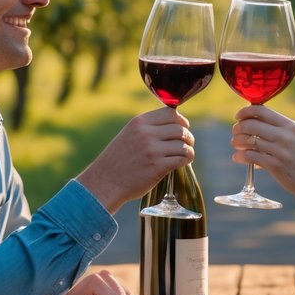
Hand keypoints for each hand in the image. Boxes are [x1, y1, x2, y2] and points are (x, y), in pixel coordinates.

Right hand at [78, 106, 193, 211]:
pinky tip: (183, 162)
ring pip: (183, 144)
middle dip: (188, 137)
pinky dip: (186, 160)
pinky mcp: (157, 166)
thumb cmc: (119, 160)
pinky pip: (182, 158)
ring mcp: (152, 150)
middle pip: (180, 128)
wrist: (105, 182)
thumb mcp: (129, 135)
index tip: (183, 128)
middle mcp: (146, 133)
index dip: (181, 121)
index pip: (170, 113)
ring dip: (189, 150)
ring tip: (186, 155)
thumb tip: (175, 125)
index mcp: (139, 122)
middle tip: (187, 144)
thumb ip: (148, 128)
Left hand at [230, 106, 294, 206]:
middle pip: (252, 124)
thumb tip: (254, 125)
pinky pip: (251, 157)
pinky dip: (240, 156)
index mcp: (291, 126)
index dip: (246, 111)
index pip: (262, 110)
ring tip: (235, 144)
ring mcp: (281, 151)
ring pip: (249, 140)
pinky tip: (237, 157)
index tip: (239, 116)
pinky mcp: (276, 166)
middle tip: (235, 132)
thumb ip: (279, 131)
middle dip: (238, 127)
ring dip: (237, 141)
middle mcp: (286, 136)